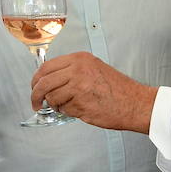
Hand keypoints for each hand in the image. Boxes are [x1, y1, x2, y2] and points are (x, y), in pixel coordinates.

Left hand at [31, 52, 154, 131]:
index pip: (46, 67)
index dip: (36, 80)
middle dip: (35, 95)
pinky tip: (81, 109)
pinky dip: (68, 112)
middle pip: (43, 82)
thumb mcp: (93, 69)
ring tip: (69, 106)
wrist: (136, 103)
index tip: (34, 88)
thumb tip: (48, 81)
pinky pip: (63, 109)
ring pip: (52, 97)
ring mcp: (78, 85)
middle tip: (36, 103)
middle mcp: (77, 69)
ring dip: (56, 105)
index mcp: (80, 59)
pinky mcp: (81, 101)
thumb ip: (71, 71)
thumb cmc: (117, 90)